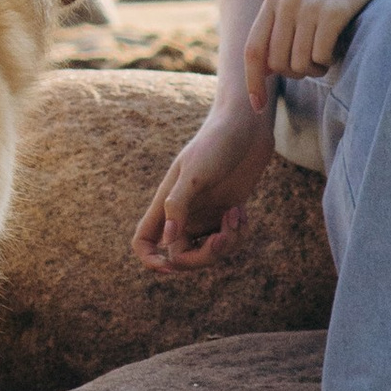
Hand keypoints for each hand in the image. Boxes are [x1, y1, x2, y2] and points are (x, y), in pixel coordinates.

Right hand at [132, 97, 273, 272]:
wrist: (247, 125)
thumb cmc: (217, 142)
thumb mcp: (196, 173)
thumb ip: (178, 205)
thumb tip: (167, 241)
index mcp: (166, 203)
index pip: (144, 241)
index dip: (151, 260)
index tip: (170, 266)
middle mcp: (184, 213)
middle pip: (181, 256)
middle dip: (204, 256)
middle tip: (222, 239)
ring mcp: (206, 213)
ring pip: (209, 251)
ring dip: (227, 243)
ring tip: (237, 216)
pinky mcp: (228, 211)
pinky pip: (229, 240)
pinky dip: (238, 234)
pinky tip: (243, 213)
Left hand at [243, 0, 390, 101]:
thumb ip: (280, 27)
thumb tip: (265, 70)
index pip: (253, 50)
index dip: (253, 82)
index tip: (258, 106)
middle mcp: (286, 2)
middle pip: (278, 65)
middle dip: (296, 74)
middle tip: (314, 63)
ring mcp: (309, 6)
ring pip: (300, 64)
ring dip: (315, 69)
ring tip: (327, 54)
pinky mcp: (334, 11)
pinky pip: (321, 56)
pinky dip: (329, 61)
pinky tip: (338, 47)